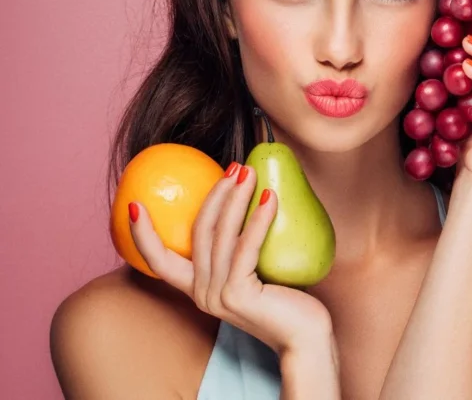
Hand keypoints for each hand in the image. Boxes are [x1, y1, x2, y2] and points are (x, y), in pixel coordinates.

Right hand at [128, 163, 333, 355]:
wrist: (306, 337)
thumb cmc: (287, 302)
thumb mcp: (255, 274)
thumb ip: (241, 252)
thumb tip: (248, 202)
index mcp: (199, 290)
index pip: (158, 263)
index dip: (142, 235)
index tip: (134, 204)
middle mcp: (202, 294)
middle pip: (197, 234)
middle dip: (213, 195)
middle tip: (233, 166)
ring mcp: (217, 296)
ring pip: (219, 236)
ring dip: (235, 198)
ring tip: (249, 173)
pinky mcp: (238, 295)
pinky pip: (245, 247)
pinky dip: (258, 219)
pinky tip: (270, 197)